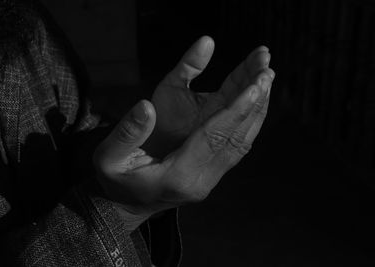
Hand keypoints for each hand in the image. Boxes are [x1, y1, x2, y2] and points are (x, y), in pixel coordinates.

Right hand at [93, 44, 274, 230]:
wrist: (125, 206)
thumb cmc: (116, 181)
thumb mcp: (108, 158)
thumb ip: (127, 132)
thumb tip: (146, 106)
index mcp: (178, 176)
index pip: (213, 139)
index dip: (235, 111)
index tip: (254, 85)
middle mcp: (201, 180)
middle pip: (236, 139)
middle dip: (254, 103)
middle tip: (266, 71)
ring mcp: (210, 179)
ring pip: (242, 142)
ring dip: (256, 110)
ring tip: (265, 77)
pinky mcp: (212, 173)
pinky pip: (237, 145)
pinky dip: (248, 120)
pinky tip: (255, 100)